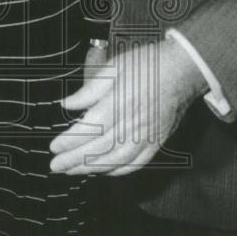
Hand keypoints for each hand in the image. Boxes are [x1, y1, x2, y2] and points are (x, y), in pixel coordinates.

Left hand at [49, 39, 205, 175]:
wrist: (183, 69)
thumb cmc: (148, 64)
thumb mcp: (113, 67)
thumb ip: (89, 89)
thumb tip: (67, 104)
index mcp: (119, 103)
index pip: (89, 129)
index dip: (70, 141)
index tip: (54, 146)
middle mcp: (132, 123)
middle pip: (98, 148)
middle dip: (74, 160)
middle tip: (56, 165)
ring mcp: (146, 135)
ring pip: (115, 160)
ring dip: (91, 168)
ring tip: (73, 171)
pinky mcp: (157, 141)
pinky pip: (136, 163)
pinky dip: (117, 170)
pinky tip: (104, 171)